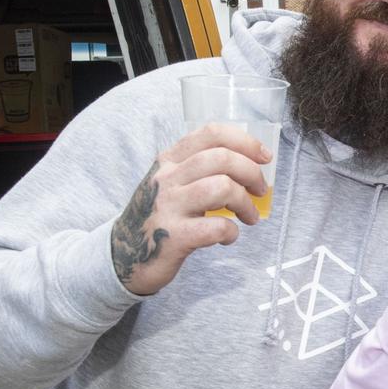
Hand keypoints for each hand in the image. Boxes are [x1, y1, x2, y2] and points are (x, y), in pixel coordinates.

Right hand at [110, 124, 271, 294]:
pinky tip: (227, 237)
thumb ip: (200, 169)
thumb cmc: (158, 215)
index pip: (211, 133)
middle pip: (222, 158)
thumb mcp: (171, 182)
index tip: (265, 157)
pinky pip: (216, 227)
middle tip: (261, 191)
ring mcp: (168, 207)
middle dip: (252, 173)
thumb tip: (251, 166)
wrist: (122, 255)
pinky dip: (231, 232)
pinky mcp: (173, 237)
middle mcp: (167, 179)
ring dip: (245, 203)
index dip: (245, 142)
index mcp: (169, 160)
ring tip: (249, 217)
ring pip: (221, 188)